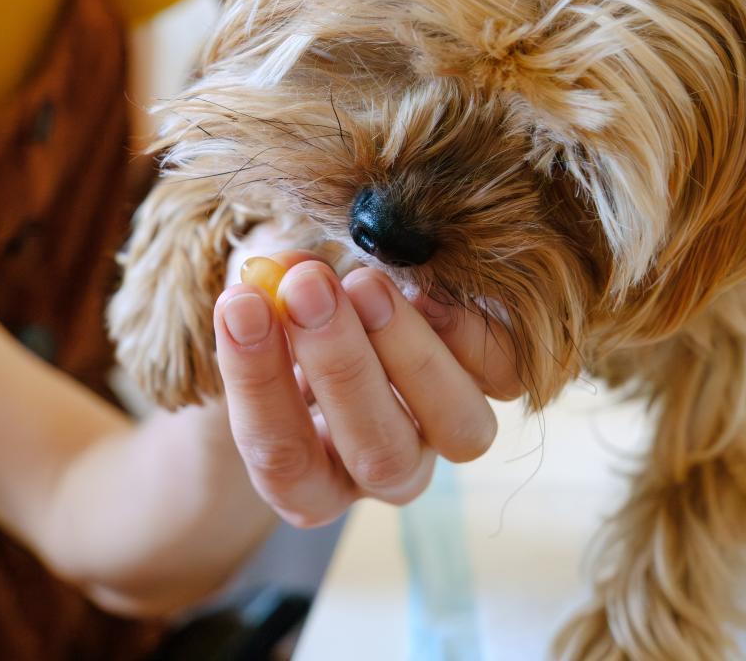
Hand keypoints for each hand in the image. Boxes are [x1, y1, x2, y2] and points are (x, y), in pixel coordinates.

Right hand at [213, 250, 522, 527]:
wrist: (340, 289)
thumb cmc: (282, 304)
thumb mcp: (259, 300)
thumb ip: (261, 294)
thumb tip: (275, 272)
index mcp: (307, 474)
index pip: (283, 457)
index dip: (259, 385)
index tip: (240, 304)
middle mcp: (384, 468)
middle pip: (379, 454)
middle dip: (340, 366)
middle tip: (308, 287)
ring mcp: (446, 434)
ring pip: (459, 430)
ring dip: (411, 355)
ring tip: (366, 283)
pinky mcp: (493, 385)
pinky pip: (506, 377)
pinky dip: (467, 331)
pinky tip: (425, 282)